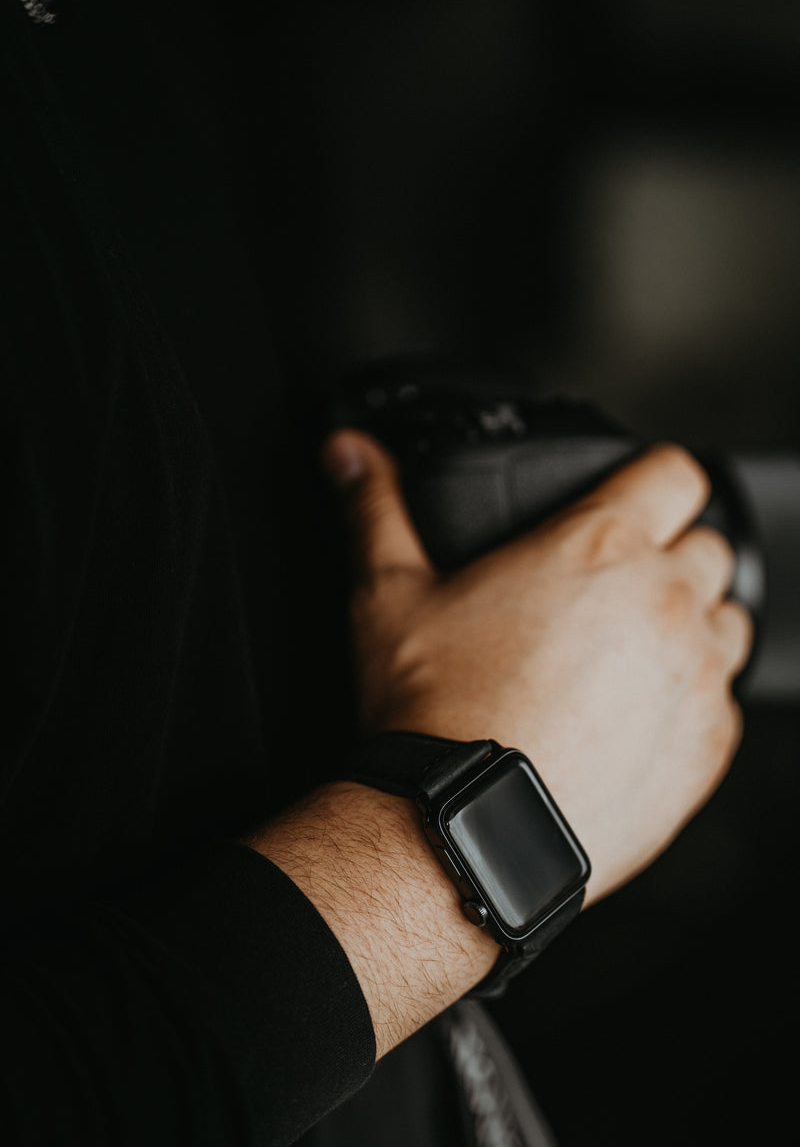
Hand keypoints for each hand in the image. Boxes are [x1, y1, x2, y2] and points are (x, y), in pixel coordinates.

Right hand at [323, 430, 752, 904]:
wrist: (465, 826)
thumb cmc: (434, 711)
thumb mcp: (389, 594)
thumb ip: (375, 508)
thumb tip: (350, 451)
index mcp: (597, 547)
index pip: (676, 472)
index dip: (653, 479)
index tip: (632, 499)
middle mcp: (663, 603)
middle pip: (709, 547)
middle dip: (669, 557)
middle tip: (608, 593)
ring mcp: (695, 676)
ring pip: (727, 622)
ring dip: (690, 627)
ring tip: (624, 658)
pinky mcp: (707, 745)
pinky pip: (724, 701)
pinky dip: (690, 700)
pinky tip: (629, 720)